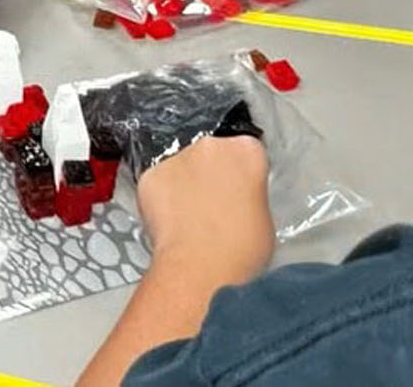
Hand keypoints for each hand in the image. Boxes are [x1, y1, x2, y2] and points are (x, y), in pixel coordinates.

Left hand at [137, 136, 273, 277]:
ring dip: (183, 186)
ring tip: (189, 221)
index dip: (239, 175)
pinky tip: (170, 224)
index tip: (237, 192)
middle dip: (209, 175)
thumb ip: (249, 195)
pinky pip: (156, 184)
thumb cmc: (241, 250)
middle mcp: (210, 145)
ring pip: (179, 169)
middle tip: (212, 208)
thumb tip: (236, 200)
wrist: (202, 268)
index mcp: (247, 151)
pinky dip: (159, 200)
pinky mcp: (149, 176)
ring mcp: (176, 158)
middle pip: (209, 154)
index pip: (244, 151)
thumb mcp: (264, 217)